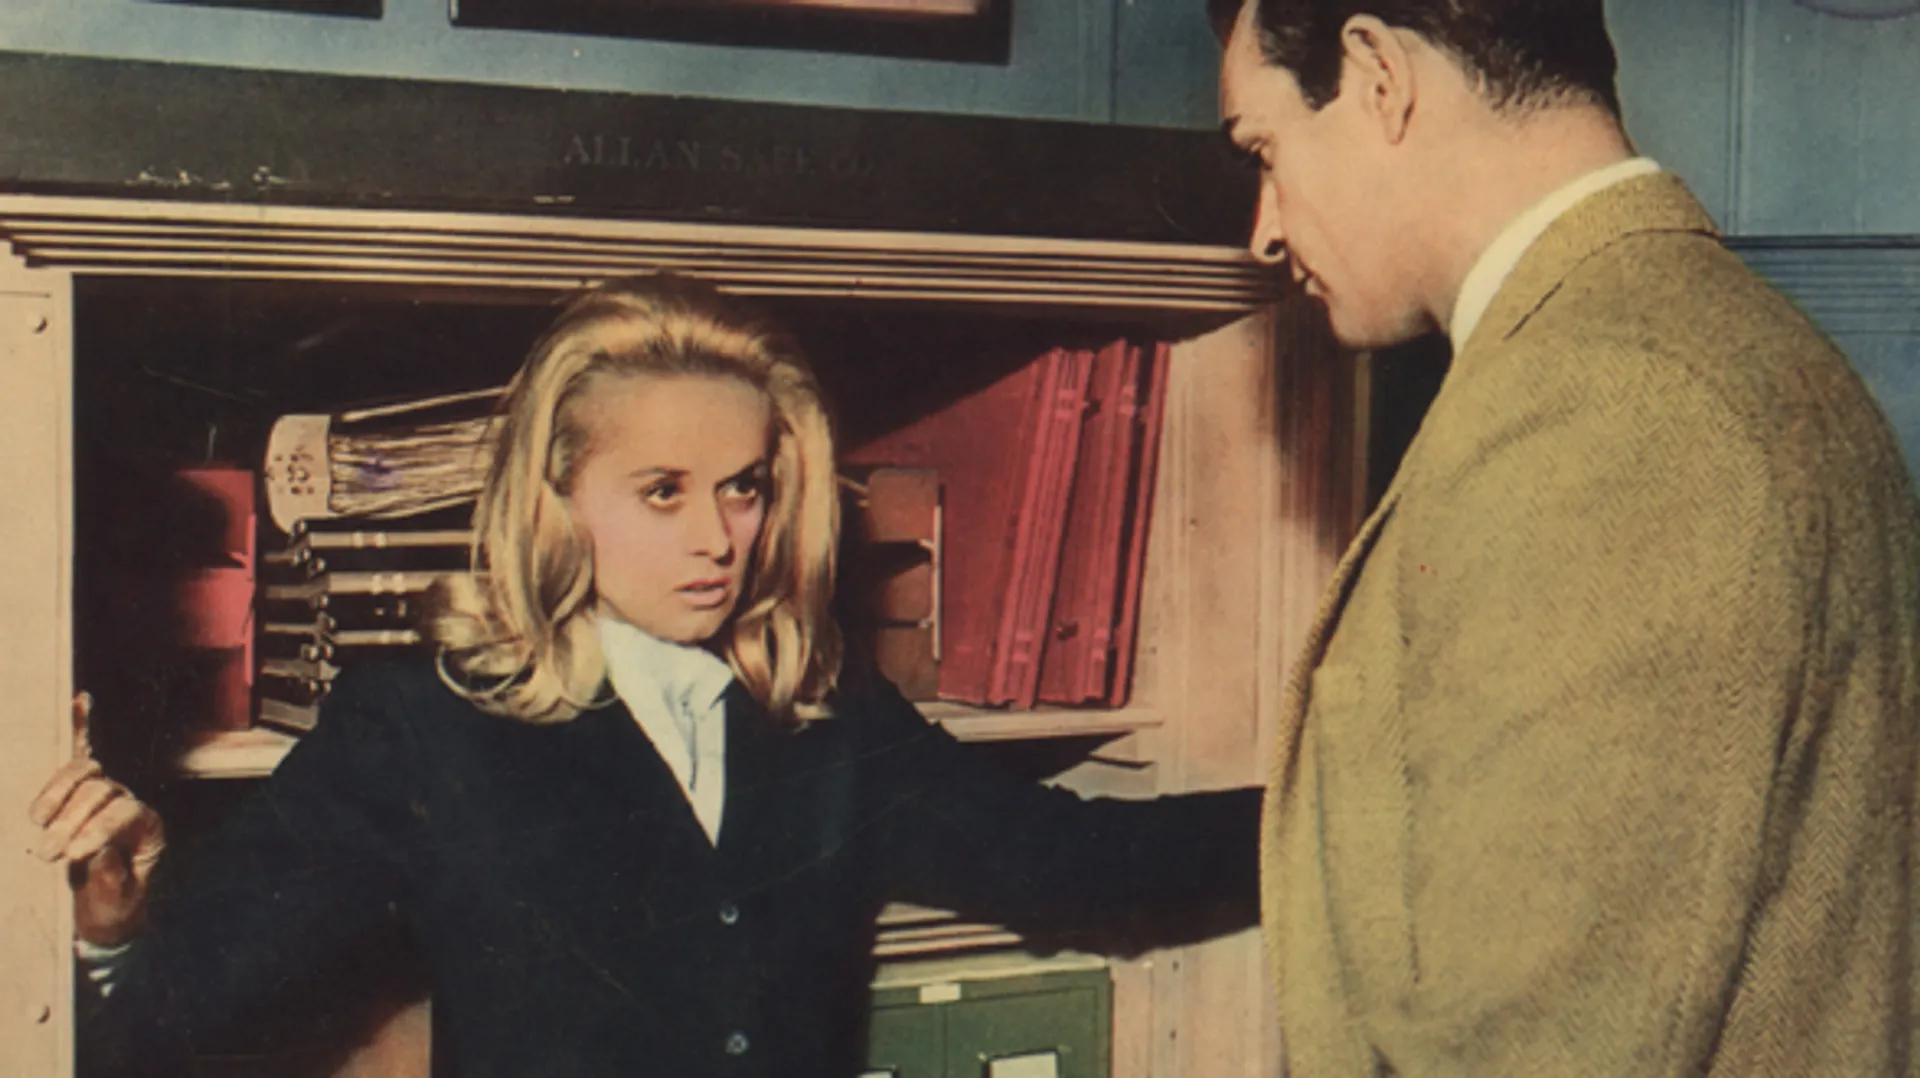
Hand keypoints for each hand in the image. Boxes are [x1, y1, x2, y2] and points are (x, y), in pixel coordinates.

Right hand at [26, 693, 165, 946]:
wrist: (104, 910)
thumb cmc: (115, 905)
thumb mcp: (117, 902)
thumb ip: (112, 878)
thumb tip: (102, 850)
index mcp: (147, 826)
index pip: (124, 812)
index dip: (98, 828)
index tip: (76, 854)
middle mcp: (128, 802)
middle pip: (99, 791)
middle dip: (70, 821)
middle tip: (47, 854)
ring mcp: (104, 793)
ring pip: (80, 774)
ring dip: (54, 797)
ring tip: (39, 829)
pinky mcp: (78, 792)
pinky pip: (81, 752)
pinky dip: (80, 725)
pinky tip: (80, 700)